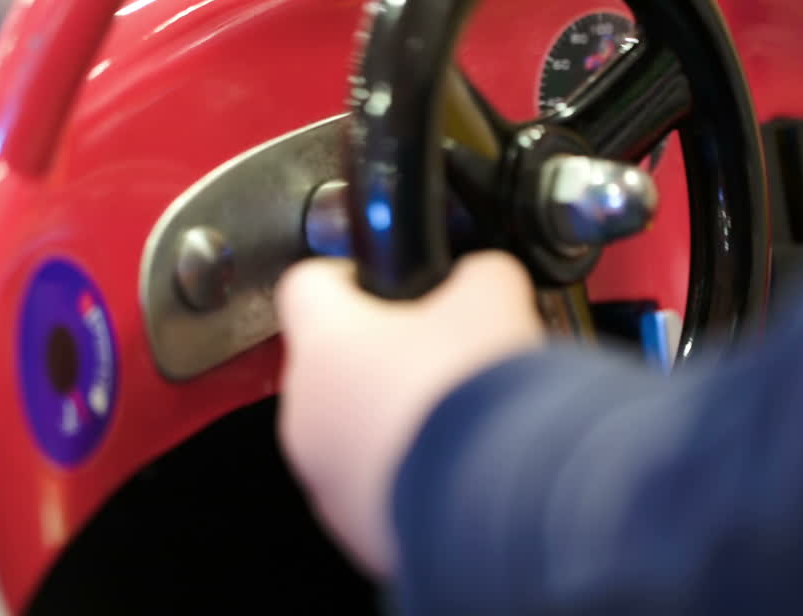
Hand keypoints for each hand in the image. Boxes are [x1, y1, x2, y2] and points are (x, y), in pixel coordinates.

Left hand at [275, 251, 544, 577]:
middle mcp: (306, 411)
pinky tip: (458, 469)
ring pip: (346, 431)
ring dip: (391, 422)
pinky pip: (370, 485)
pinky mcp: (352, 527)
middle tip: (439, 357)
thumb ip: (474, 275)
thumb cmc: (475, 396)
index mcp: (324, 342)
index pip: (305, 285)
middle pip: (330, 364)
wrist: (497, 500)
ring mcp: (323, 474)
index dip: (345, 277)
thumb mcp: (491, 297)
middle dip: (381, 358)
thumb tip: (481, 278)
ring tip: (456, 421)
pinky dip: (406, 474)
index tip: (377, 282)